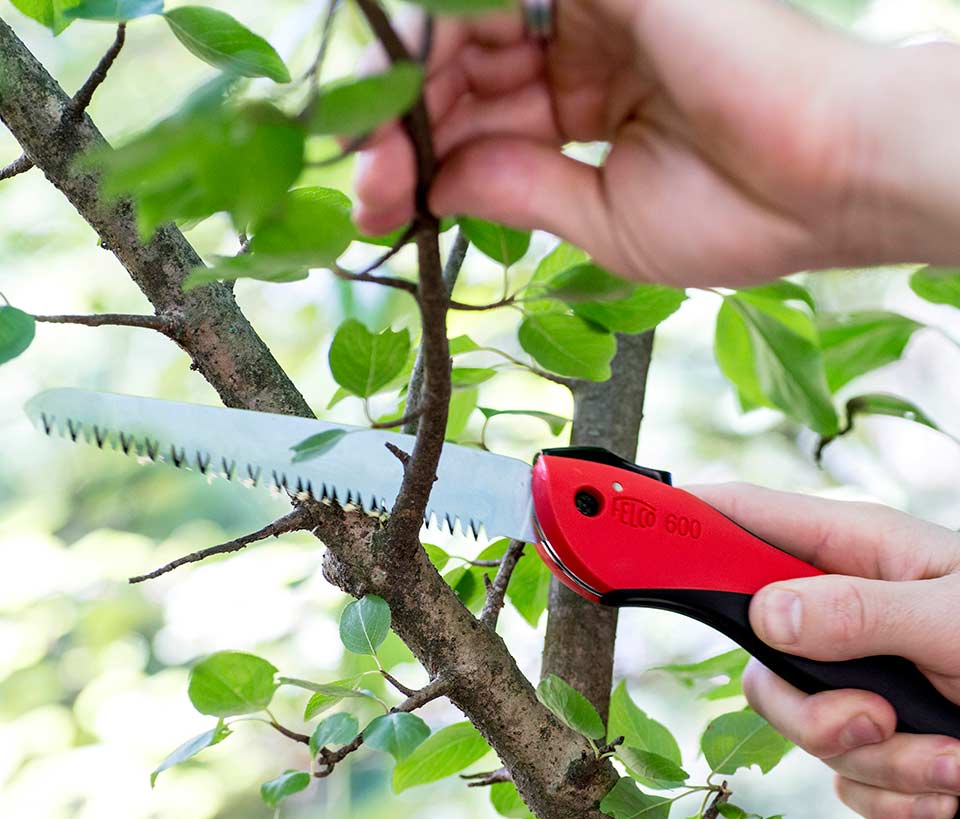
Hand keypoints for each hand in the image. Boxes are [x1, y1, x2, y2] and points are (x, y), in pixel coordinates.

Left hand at [352, 0, 928, 287]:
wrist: (828, 180)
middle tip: (359, 179)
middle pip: (460, 67)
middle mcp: (585, 42)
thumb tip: (437, 186)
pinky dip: (437, 31)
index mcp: (592, 100)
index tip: (378, 204)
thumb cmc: (741, 212)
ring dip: (406, 86)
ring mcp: (590, 1)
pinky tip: (394, 78)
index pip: (484, 116)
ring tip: (366, 147)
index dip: (426, 156)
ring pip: (463, 25)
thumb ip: (515, 189)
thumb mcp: (602, 219)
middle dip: (401, 126)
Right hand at [694, 483, 959, 818]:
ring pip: (799, 730)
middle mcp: (839, 614)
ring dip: (878, 762)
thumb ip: (862, 612)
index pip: (733, 520)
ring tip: (954, 756)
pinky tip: (954, 781)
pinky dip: (900, 797)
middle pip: (754, 655)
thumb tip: (766, 617)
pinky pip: (844, 782)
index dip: (665, 522)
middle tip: (876, 715)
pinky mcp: (874, 739)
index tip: (603, 530)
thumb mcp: (957, 620)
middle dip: (810, 708)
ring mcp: (852, 679)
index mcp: (851, 554)